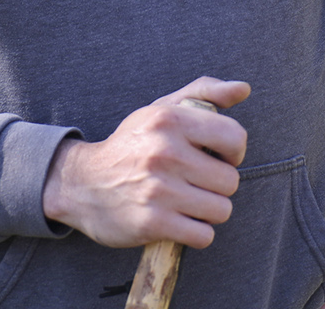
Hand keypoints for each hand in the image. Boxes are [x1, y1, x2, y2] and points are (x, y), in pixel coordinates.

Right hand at [41, 76, 250, 248]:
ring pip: (221, 210)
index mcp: (169, 119)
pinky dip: (196, 232)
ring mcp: (158, 189)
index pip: (235, 137)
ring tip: (186, 201)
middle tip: (194, 182)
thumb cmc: (132, 145)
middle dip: (217, 185)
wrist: (82, 184)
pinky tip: (178, 220)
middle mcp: (164, 152)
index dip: (233, 152)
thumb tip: (243, 88)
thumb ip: (205, 92)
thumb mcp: (161, 108)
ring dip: (208, 211)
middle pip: (230, 180)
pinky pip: (203, 235)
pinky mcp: (152, 223)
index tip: (217, 157)